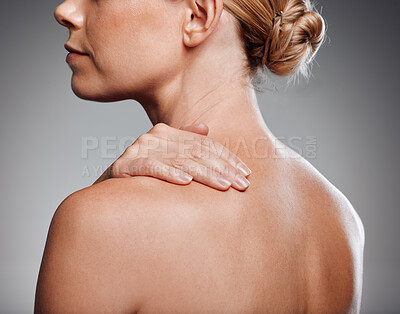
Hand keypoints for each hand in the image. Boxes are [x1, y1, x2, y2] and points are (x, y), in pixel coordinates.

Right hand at [93, 123, 250, 190]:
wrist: (108, 188)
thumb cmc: (142, 174)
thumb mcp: (165, 157)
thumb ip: (184, 142)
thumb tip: (205, 129)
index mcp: (167, 133)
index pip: (204, 144)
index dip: (227, 158)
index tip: (245, 173)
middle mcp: (154, 137)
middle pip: (196, 152)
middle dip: (222, 168)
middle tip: (242, 184)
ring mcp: (139, 149)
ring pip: (180, 160)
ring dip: (205, 174)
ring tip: (224, 186)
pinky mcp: (125, 165)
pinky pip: (152, 168)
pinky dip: (170, 174)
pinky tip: (186, 182)